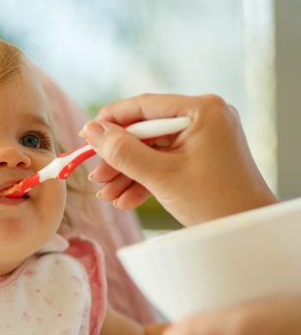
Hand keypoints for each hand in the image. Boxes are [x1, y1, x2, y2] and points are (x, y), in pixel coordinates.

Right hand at [80, 94, 277, 225]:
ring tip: (107, 195)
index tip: (85, 137)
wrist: (248, 228)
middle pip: (145, 130)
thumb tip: (90, 130)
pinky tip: (125, 200)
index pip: (144, 106)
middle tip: (95, 176)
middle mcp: (204, 116)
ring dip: (128, 172)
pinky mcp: (201, 155)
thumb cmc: (214, 201)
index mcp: (202, 110)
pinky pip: (165, 160)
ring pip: (152, 149)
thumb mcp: (160, 176)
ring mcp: (204, 136)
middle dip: (119, 157)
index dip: (110, 121)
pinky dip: (145, 179)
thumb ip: (122, 151)